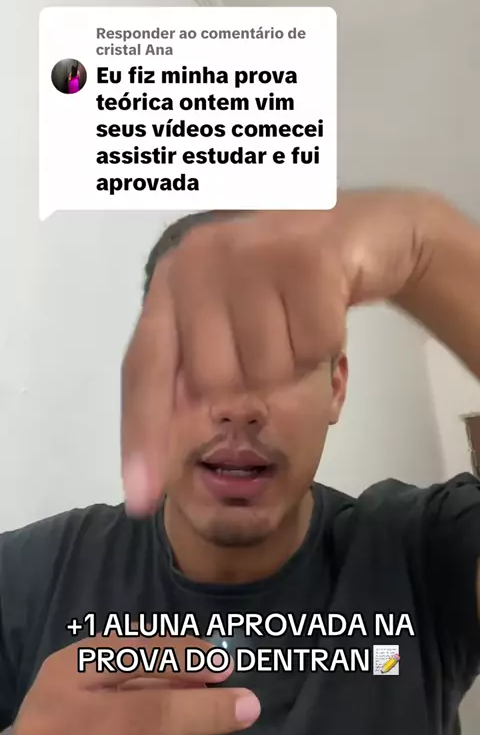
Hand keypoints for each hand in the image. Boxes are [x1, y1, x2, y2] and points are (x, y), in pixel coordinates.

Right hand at [7, 635, 259, 734]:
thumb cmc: (73, 702)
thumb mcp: (95, 672)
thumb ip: (145, 665)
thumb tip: (211, 670)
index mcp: (67, 672)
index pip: (136, 656)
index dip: (186, 659)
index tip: (226, 666)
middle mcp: (61, 720)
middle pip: (148, 714)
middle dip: (205, 709)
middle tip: (247, 705)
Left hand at [121, 187, 432, 514]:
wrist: (358, 233)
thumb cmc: (286, 288)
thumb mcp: (232, 320)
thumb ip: (199, 366)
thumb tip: (174, 444)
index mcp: (172, 280)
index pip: (145, 368)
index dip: (141, 434)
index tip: (141, 500)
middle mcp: (199, 258)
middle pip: (213, 381)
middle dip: (254, 382)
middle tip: (275, 336)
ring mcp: (250, 249)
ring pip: (268, 369)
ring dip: (295, 362)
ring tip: (300, 319)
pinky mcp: (304, 253)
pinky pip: (315, 346)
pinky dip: (327, 344)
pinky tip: (326, 305)